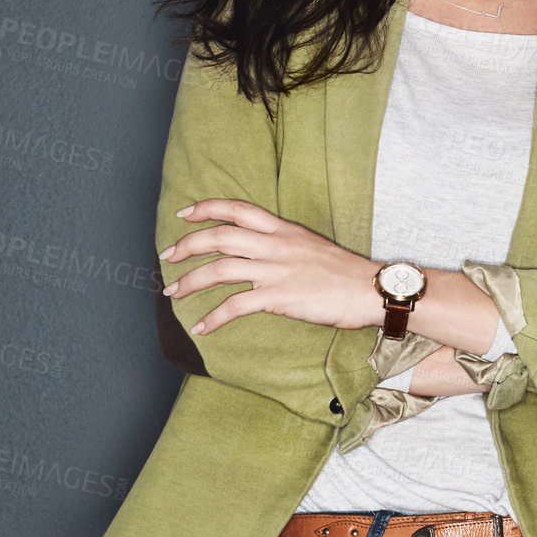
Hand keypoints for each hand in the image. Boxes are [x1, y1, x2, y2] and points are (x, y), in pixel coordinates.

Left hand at [160, 198, 378, 334]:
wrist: (370, 289)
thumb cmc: (344, 273)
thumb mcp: (311, 246)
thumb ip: (284, 245)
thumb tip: (262, 252)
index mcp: (283, 230)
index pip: (238, 209)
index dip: (206, 208)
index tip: (184, 214)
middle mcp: (275, 245)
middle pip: (219, 236)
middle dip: (187, 245)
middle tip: (167, 258)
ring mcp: (276, 270)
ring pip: (220, 269)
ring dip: (190, 281)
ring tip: (172, 293)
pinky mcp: (279, 297)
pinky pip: (235, 306)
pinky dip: (213, 317)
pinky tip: (201, 327)